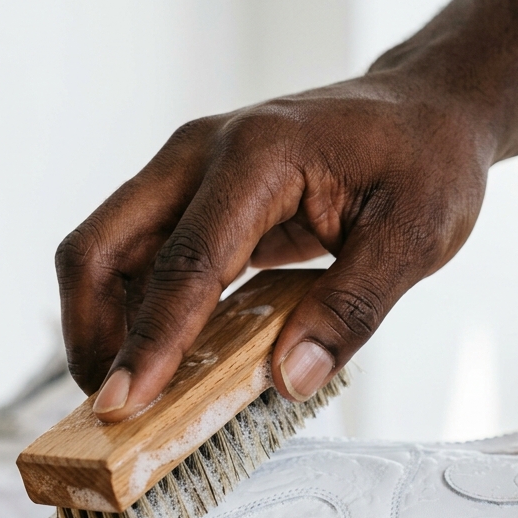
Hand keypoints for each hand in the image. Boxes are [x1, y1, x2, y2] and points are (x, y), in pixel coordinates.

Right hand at [55, 73, 493, 417]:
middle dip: (90, 332)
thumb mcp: (416, 237)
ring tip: (133, 393)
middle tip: (115, 407)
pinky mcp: (192, 197)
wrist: (423, 110)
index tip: (123, 405)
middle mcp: (199, 156)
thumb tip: (288, 380)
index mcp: (256, 157)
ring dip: (104, 326)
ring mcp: (188, 174)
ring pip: (106, 253)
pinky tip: (161, 359)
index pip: (184, 262)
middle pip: (99, 246)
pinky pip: (139, 259)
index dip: (150, 341)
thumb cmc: (426, 163)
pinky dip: (135, 313)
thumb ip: (352, 310)